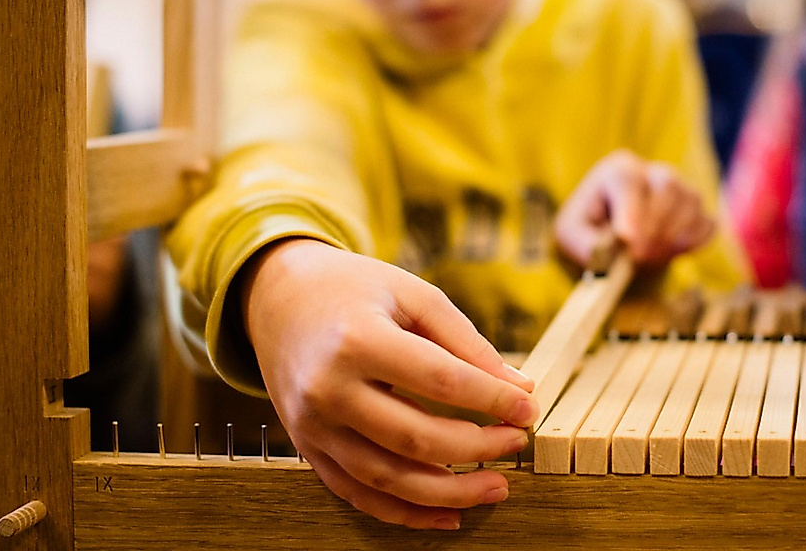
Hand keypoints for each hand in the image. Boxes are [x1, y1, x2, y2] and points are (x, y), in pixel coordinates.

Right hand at [241, 239, 538, 529]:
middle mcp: (328, 390)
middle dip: (478, 448)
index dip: (492, 400)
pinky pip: (358, 495)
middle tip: (516, 443)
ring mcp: (313, 426)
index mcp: (357, 341)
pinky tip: (448, 515)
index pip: (441, 381)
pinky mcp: (307, 449)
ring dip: (450, 493)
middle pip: (416, 438)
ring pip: (389, 479)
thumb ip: (466, 341)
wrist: (278, 299)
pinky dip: (405, 513)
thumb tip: (518, 388)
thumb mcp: (413, 294)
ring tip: (496, 487)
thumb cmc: (354, 290)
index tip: (528, 408)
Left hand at [555, 149, 715, 267]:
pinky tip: (670, 252)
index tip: (628, 238)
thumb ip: (586, 242)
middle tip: (637, 258)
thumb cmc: (589, 228)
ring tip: (649, 258)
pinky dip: (692, 243)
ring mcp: (681, 188)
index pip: (628, 180)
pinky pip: (707, 223)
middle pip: (667, 187)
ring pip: (691, 203)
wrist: (611, 235)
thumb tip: (609, 253)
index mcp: (618, 170)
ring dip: (672, 238)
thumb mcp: (573, 234)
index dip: (632, 209)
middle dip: (653, 228)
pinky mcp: (697, 211)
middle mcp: (652, 172)